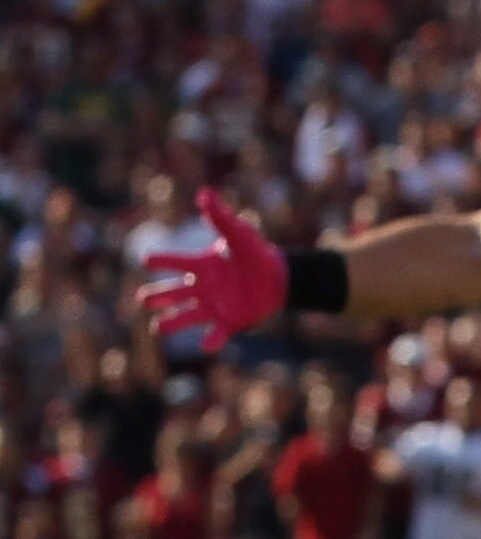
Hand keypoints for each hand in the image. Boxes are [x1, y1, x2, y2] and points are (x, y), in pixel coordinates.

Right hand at [136, 189, 288, 350]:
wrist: (277, 278)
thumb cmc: (254, 253)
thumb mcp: (240, 234)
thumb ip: (222, 218)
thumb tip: (206, 193)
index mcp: (200, 265)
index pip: (175, 262)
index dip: (161, 260)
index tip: (146, 260)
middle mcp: (200, 286)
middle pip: (171, 293)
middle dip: (157, 297)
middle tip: (143, 299)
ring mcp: (211, 305)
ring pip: (185, 316)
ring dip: (171, 323)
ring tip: (157, 328)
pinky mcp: (228, 322)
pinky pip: (215, 334)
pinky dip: (211, 340)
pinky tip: (206, 345)